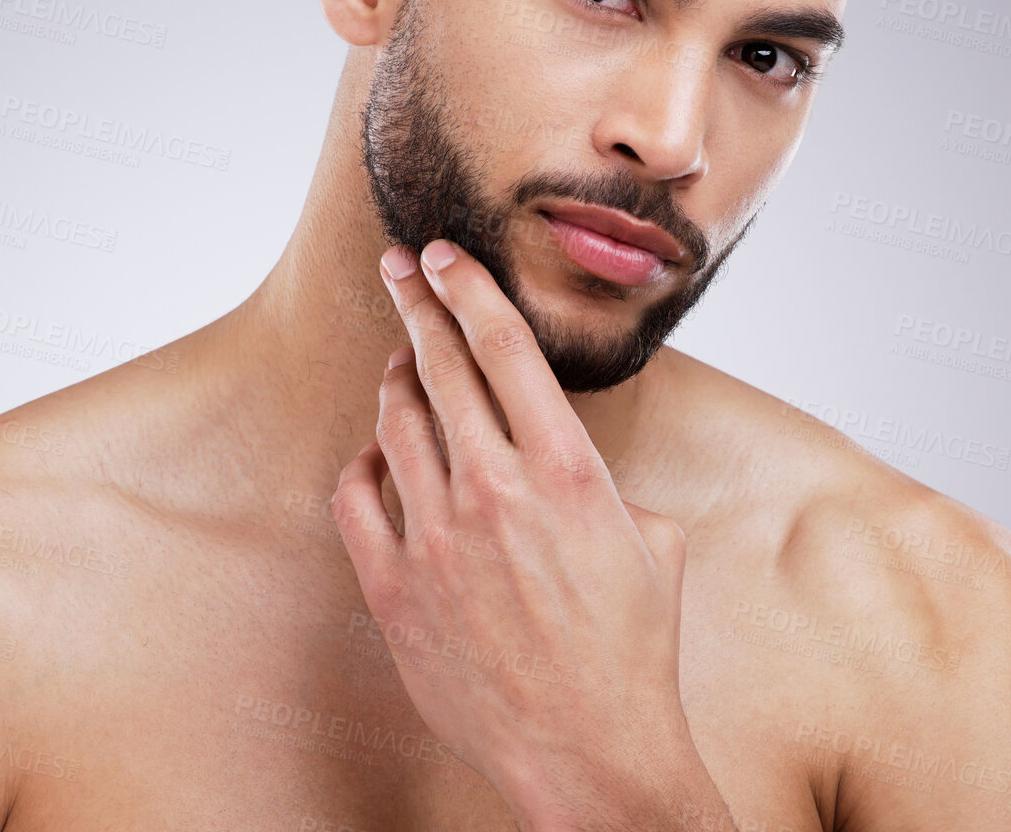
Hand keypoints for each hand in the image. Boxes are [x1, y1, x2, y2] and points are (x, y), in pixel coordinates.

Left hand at [331, 238, 704, 830]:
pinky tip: (376, 456)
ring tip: (399, 362)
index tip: (445, 255)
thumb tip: (565, 460)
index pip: (504, 347)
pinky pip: (357, 499)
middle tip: (401, 267)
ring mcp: (436, 539)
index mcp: (567, 472)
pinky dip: (364, 465)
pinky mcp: (395, 587)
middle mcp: (495, 491)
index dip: (469, 288)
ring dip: (396, 381)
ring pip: (395, 425)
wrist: (591, 754)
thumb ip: (603, 484)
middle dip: (417, 304)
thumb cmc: (633, 653)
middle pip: (440, 368)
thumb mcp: (653, 545)